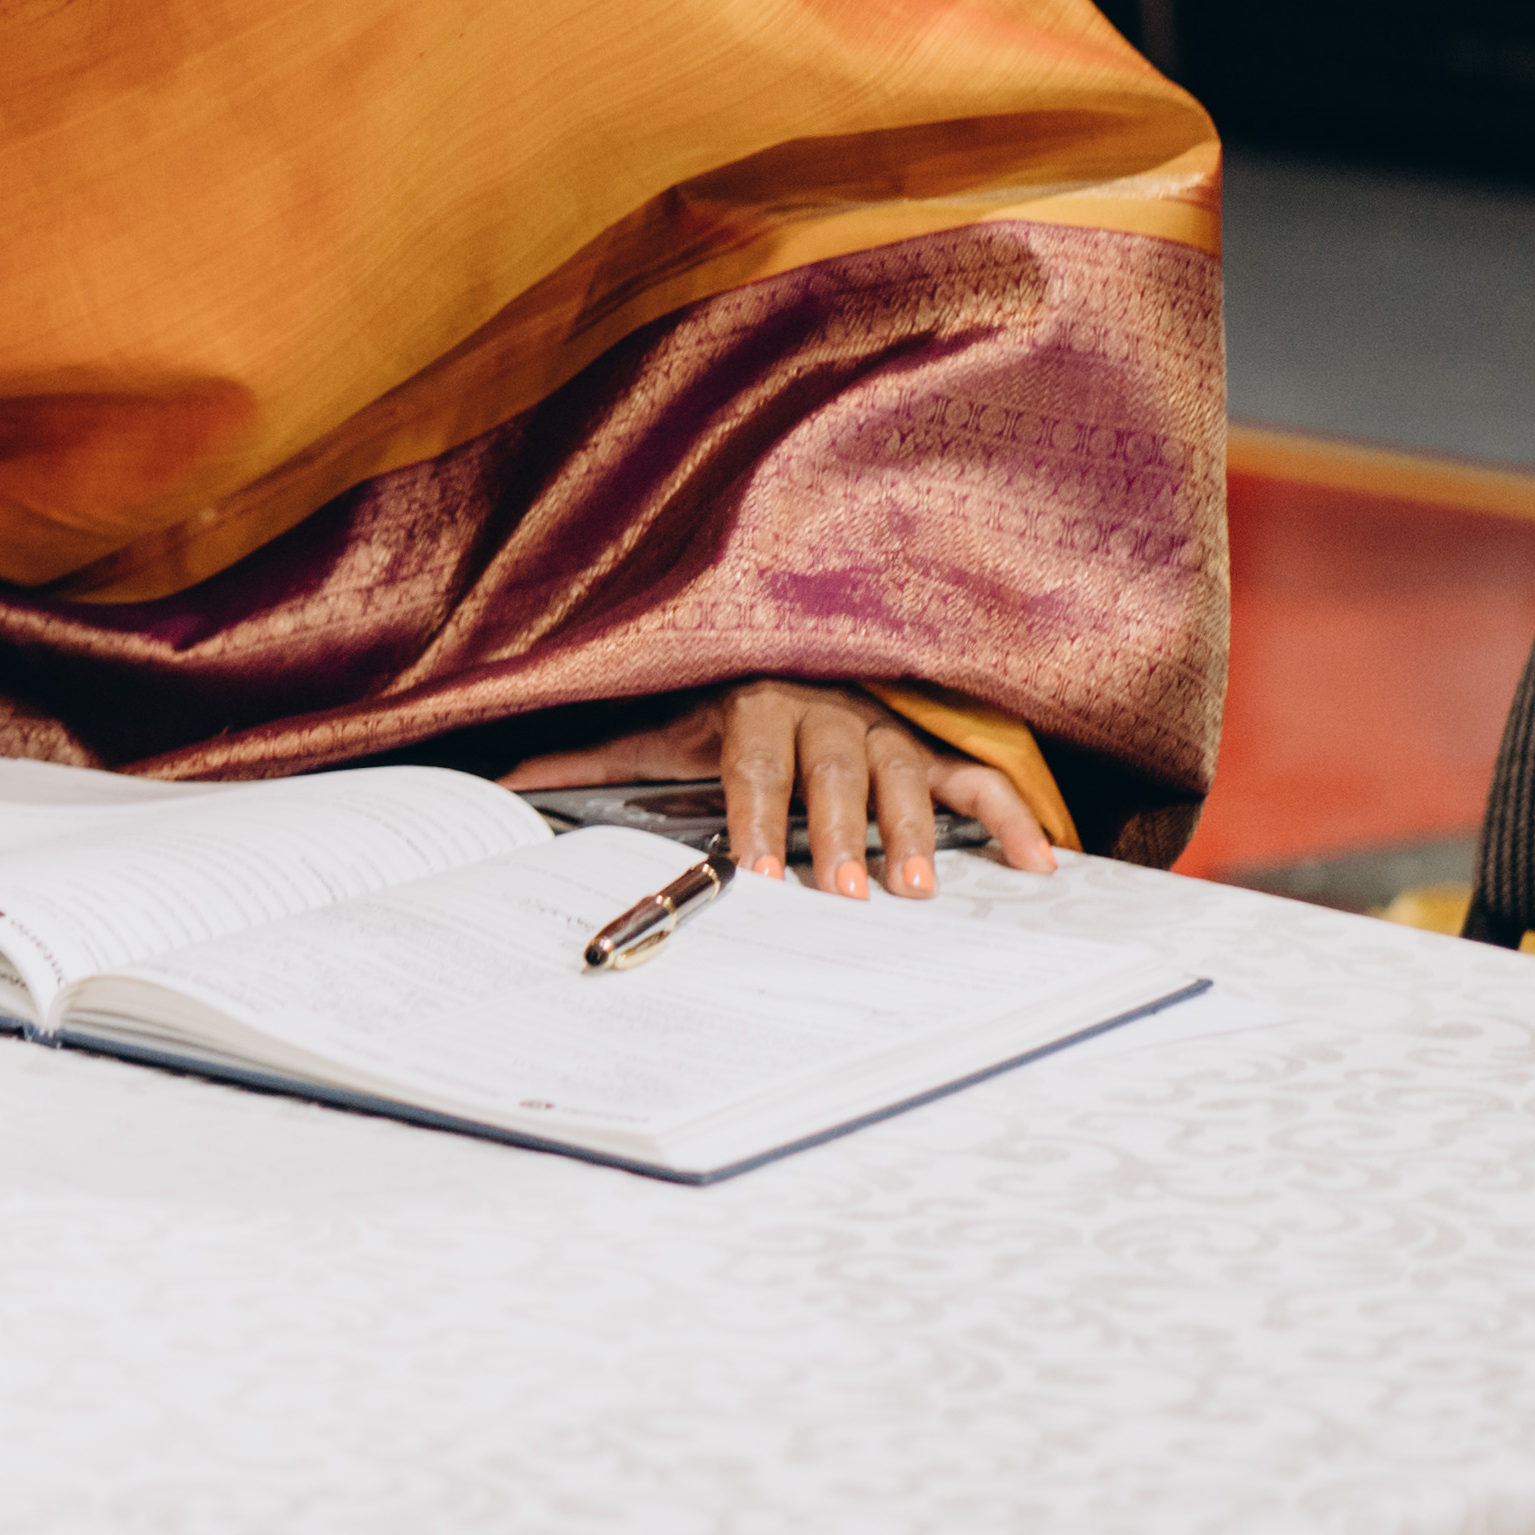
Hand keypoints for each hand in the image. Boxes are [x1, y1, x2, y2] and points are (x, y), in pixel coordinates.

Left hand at [500, 678, 1057, 897]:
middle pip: (832, 771)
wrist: (787, 641)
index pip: (750, 764)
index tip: (753, 869)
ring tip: (920, 889)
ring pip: (903, 771)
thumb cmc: (715, 705)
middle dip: (837, 831)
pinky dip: (1011, 814)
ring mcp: (884, 723)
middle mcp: (824, 708)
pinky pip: (978, 773)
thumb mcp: (650, 725)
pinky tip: (1039, 863)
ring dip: (914, 829)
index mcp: (751, 705)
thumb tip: (495, 789)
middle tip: (845, 893)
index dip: (752, 816)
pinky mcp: (931, 739)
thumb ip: (584, 761)